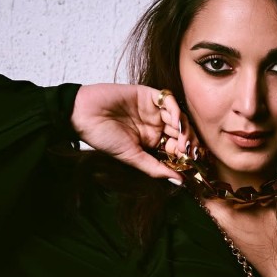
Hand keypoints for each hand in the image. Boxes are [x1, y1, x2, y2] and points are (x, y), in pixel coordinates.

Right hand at [71, 83, 198, 181]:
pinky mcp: (149, 95)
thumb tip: (179, 181)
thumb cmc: (102, 137)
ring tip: (185, 141)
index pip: (177, 147)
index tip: (192, 164)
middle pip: (182, 132)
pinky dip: (175, 111)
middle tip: (193, 152)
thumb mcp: (131, 157)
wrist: (83, 114)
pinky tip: (175, 122)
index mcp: (152, 141)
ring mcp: (154, 110)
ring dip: (185, 128)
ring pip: (179, 117)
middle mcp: (156, 125)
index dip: (185, 155)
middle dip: (190, 142)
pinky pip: (168, 100)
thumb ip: (155, 168)